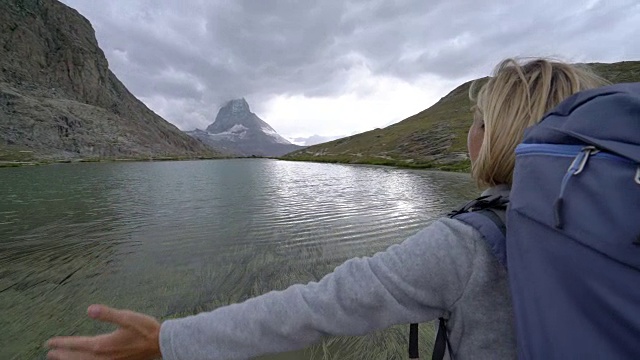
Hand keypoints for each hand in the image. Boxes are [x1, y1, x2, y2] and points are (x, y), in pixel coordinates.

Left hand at [46, 304, 161, 359]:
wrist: (161, 343)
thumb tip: (89, 309)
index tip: (49, 342)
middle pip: (76, 357)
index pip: (76, 344)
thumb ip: (107, 314)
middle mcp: (103, 357)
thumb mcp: (126, 317)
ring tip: (60, 359)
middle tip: (49, 353)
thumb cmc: (144, 328)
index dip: (62, 343)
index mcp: (103, 344)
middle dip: (62, 354)